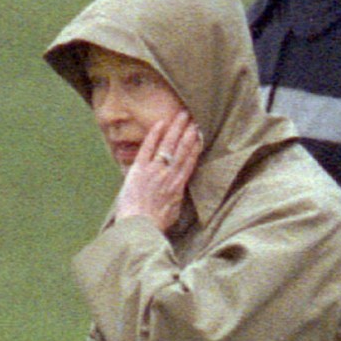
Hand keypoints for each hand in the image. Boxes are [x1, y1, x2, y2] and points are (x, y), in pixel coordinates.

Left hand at [115, 110, 202, 231]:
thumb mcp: (174, 210)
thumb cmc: (156, 223)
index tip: (201, 133)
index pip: (190, 160)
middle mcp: (169, 174)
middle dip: (189, 131)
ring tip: (182, 114)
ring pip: (168, 145)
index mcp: (178, 184)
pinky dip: (154, 134)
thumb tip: (179, 189)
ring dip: (176, 128)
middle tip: (194, 117)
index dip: (196, 145)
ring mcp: (154, 170)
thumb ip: (177, 196)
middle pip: (182, 148)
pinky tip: (161, 123)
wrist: (139, 226)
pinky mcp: (139, 169)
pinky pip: (148, 148)